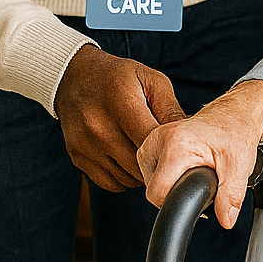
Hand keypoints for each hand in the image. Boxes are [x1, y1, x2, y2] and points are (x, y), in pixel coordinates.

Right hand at [53, 44, 185, 191]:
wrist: (74, 78)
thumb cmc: (119, 78)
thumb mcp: (150, 80)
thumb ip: (171, 109)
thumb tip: (187, 140)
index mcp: (120, 101)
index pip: (152, 141)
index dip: (169, 149)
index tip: (177, 147)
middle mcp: (98, 125)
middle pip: (140, 164)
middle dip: (157, 161)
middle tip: (162, 149)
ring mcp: (85, 145)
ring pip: (128, 178)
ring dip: (141, 171)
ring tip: (141, 148)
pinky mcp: (78, 158)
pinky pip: (112, 183)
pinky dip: (124, 176)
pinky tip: (125, 156)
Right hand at [139, 80, 262, 227]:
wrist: (234, 114)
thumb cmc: (236, 133)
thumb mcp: (239, 167)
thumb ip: (231, 196)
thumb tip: (225, 219)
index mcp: (176, 144)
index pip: (157, 192)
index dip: (177, 203)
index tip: (196, 199)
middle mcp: (159, 139)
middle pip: (153, 188)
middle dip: (175, 193)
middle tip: (199, 180)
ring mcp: (153, 139)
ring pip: (150, 180)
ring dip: (169, 184)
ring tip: (191, 172)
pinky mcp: (152, 142)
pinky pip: (151, 170)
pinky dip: (166, 174)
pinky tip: (183, 167)